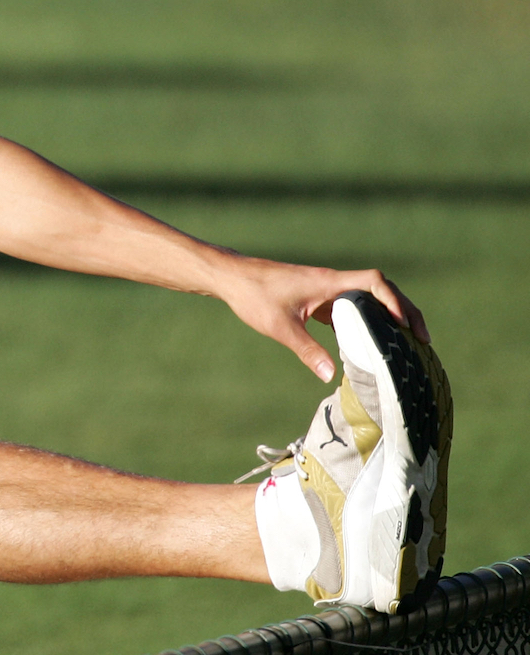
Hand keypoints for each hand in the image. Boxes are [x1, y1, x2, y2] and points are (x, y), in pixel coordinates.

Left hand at [216, 255, 428, 380]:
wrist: (232, 278)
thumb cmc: (253, 297)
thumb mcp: (280, 327)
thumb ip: (306, 350)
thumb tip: (329, 375)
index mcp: (328, 283)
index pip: (375, 282)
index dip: (395, 300)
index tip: (407, 324)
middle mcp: (332, 283)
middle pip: (380, 290)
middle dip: (403, 311)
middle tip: (422, 339)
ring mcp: (326, 290)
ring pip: (367, 299)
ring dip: (387, 317)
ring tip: (406, 343)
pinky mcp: (318, 298)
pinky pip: (350, 308)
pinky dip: (365, 322)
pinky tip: (369, 344)